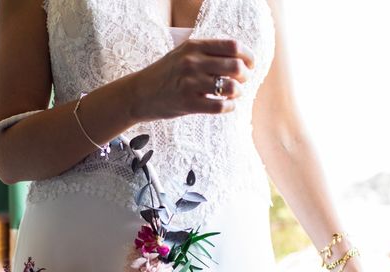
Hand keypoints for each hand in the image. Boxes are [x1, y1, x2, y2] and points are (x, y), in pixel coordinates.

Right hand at [128, 39, 254, 121]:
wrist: (139, 94)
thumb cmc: (165, 75)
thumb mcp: (182, 54)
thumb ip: (207, 52)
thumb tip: (240, 58)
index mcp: (194, 46)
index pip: (233, 46)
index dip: (248, 56)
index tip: (250, 65)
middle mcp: (192, 62)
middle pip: (236, 66)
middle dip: (245, 76)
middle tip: (242, 82)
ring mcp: (190, 83)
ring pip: (231, 87)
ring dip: (238, 92)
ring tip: (232, 95)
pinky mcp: (188, 103)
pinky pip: (220, 106)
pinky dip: (229, 107)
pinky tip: (226, 106)